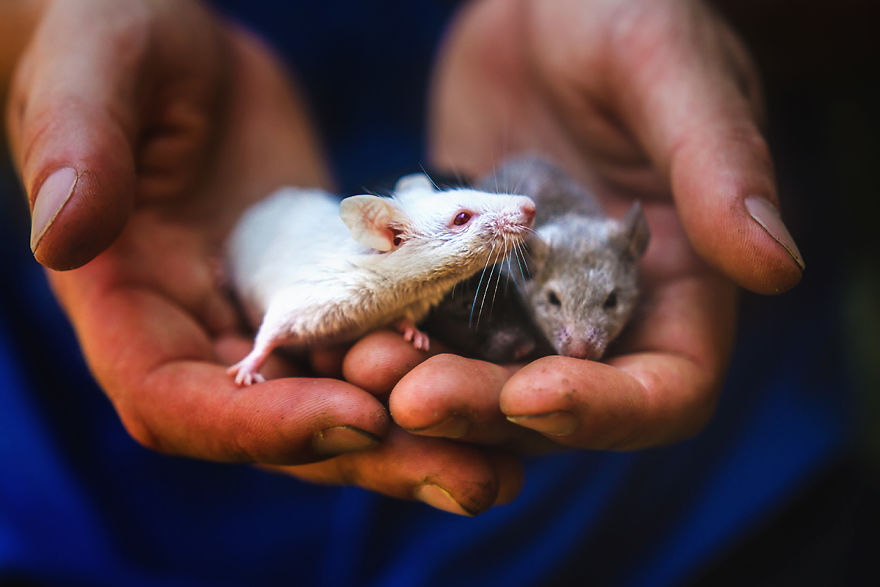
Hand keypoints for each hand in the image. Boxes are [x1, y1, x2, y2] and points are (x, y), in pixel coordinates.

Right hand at [4, 0, 521, 515]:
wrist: (181, 50)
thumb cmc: (112, 37)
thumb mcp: (91, 73)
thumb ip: (77, 148)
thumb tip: (64, 235)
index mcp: (126, 303)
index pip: (176, 401)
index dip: (259, 426)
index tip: (356, 418)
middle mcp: (197, 329)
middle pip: (277, 425)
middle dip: (371, 455)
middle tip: (472, 476)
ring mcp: (267, 314)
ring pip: (339, 395)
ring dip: (418, 431)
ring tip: (505, 459)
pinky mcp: (322, 288)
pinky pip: (375, 339)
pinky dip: (430, 365)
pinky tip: (496, 379)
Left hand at [348, 0, 802, 453]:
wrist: (538, 3)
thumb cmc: (622, 13)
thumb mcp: (670, 73)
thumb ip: (718, 166)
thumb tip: (776, 265)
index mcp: (679, 286)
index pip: (665, 390)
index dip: (607, 410)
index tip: (534, 394)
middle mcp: (602, 309)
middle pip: (554, 405)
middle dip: (486, 411)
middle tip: (410, 397)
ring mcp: (526, 301)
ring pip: (479, 380)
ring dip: (424, 387)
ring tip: (360, 368)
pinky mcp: (463, 278)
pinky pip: (426, 327)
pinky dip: (388, 339)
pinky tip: (339, 334)